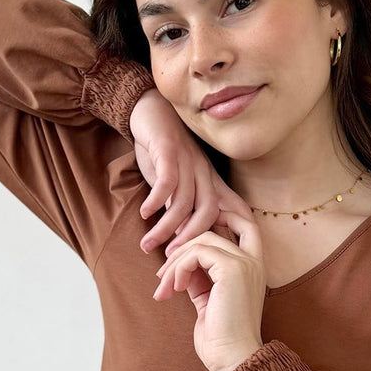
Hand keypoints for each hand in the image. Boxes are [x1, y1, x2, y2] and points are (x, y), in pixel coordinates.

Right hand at [129, 89, 252, 257]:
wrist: (150, 111)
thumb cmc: (163, 152)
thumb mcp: (176, 182)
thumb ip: (179, 207)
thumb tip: (178, 239)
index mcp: (209, 181)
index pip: (225, 213)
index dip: (217, 238)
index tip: (201, 260)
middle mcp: (203, 172)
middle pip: (207, 212)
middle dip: (189, 239)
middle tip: (170, 258)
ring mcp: (188, 160)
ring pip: (183, 202)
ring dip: (165, 227)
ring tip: (147, 244)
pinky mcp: (169, 150)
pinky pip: (168, 181)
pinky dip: (156, 201)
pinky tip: (144, 213)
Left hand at [151, 206, 266, 370]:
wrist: (232, 359)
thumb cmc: (220, 339)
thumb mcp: (207, 299)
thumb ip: (199, 277)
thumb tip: (179, 261)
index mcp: (252, 268)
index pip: (243, 223)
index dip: (218, 216)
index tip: (186, 235)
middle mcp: (253, 262)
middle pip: (213, 228)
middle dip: (181, 245)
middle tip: (162, 274)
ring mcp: (245, 263)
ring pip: (201, 240)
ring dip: (174, 262)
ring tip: (164, 287)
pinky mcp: (232, 269)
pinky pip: (196, 252)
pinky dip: (179, 268)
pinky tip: (175, 290)